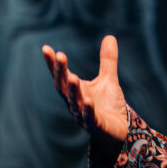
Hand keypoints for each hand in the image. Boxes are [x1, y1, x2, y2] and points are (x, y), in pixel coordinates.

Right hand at [43, 36, 128, 154]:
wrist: (120, 131)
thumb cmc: (109, 106)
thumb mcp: (108, 79)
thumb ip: (107, 60)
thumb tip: (110, 36)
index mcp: (75, 91)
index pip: (60, 76)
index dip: (53, 64)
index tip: (46, 49)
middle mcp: (74, 103)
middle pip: (63, 87)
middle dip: (60, 72)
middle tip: (59, 56)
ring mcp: (83, 115)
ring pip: (74, 102)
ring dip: (72, 90)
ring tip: (72, 76)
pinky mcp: (96, 125)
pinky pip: (89, 117)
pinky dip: (88, 109)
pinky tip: (88, 100)